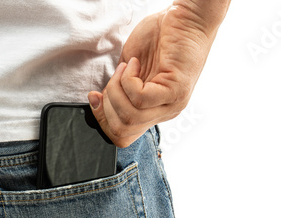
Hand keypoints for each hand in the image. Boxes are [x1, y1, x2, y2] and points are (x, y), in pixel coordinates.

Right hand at [88, 5, 220, 147]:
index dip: (103, 120)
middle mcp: (165, 112)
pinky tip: (135, 64)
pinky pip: (141, 99)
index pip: (124, 136)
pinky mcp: (176, 91)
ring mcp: (172, 104)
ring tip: (126, 67)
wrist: (185, 18)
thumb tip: (98, 100)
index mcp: (154, 111)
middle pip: (124, 129)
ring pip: (130, 116)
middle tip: (115, 78)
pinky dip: (129, 80)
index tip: (96, 97)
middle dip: (107, 104)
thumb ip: (119, 89)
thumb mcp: (130, 70)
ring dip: (118, 89)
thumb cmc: (160, 38)